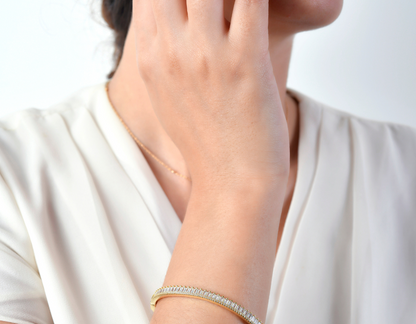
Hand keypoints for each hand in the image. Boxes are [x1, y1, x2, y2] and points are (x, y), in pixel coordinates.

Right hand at [133, 0, 289, 187]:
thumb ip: (165, 60)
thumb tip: (172, 36)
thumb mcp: (172, 102)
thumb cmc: (210, 146)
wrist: (234, 184)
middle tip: (218, 0)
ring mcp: (205, 55)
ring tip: (238, 3)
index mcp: (150, 59)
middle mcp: (170, 51)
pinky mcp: (244, 61)